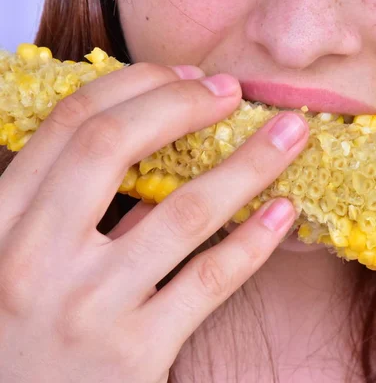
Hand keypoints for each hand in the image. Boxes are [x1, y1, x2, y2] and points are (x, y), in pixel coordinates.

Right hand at [0, 62, 307, 382]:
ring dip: (250, 163)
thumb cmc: (25, 334)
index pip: (70, 125)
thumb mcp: (23, 257)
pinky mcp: (135, 354)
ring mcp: (87, 307)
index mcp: (1, 223)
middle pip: (114, 146)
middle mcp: (34, 259)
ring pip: (184, 211)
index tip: (185, 76)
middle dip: (184, 104)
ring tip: (292, 134)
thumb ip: (68, 204)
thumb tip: (149, 138)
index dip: (135, 86)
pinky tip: (284, 210)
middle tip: (233, 90)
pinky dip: (254, 240)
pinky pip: (210, 280)